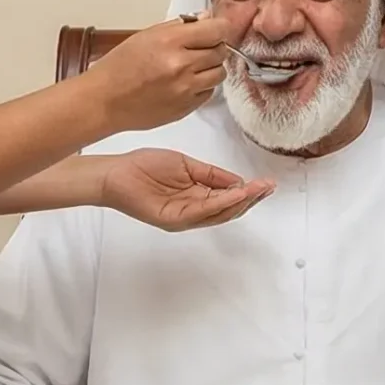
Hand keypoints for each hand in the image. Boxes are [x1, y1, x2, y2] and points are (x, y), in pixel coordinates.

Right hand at [82, 13, 241, 133]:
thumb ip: (178, 26)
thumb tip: (204, 18)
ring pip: (219, 73)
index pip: (217, 30)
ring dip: (210, 68)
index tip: (217, 29)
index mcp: (170, 42)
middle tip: (198, 48)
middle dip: (213, 47)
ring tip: (190, 67)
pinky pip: (208, 93)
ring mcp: (185, 89)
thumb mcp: (146, 36)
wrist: (104, 101)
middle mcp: (181, 66)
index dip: (219, 28)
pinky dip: (202, 86)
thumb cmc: (119, 68)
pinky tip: (183, 83)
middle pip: (221, 51)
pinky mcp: (186, 108)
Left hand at [100, 149, 275, 230]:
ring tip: (258, 190)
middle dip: (251, 199)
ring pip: (219, 213)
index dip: (248, 192)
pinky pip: (202, 212)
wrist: (116, 173)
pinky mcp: (173, 219)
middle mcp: (193, 211)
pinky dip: (221, 203)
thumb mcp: (186, 165)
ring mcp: (184, 217)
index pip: (229, 199)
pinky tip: (235, 193)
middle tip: (268, 187)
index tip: (266, 183)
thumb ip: (211, 174)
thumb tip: (237, 180)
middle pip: (229, 210)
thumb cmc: (145, 167)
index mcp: (197, 198)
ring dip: (241, 202)